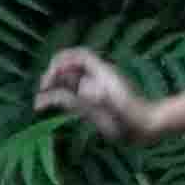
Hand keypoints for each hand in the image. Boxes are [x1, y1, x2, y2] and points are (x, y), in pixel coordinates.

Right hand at [33, 45, 150, 139]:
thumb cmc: (134, 117)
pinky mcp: (91, 103)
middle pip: (69, 66)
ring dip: (51, 87)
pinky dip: (55, 97)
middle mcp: (96, 78)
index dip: (62, 60)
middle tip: (42, 88)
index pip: (79, 55)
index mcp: (103, 73)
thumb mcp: (118, 108)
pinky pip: (69, 95)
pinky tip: (43, 106)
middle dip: (53, 74)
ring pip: (67, 81)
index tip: (52, 77)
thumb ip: (102, 98)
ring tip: (38, 102)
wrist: (147, 128)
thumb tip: (83, 89)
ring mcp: (93, 90)